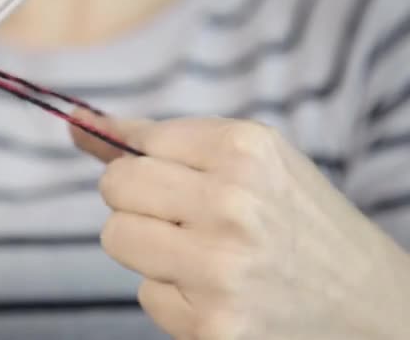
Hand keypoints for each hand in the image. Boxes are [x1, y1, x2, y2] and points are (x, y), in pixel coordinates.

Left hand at [71, 111, 409, 338]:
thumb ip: (158, 139)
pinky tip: (219, 294)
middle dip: (139, 201)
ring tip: (204, 255)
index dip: (146, 164)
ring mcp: (220, 270)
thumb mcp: (249, 159)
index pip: (136, 144)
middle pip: (116, 187)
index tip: (162, 177)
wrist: (367, 302)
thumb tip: (75, 122)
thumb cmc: (298, 220)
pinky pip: (146, 294)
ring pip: (116, 238)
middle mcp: (232, 205)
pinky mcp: (211, 327)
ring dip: (149, 248)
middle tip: (184, 216)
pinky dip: (174, 294)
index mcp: (243, 150)